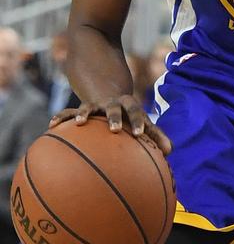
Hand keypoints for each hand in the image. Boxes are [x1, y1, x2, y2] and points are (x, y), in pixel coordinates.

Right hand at [50, 96, 172, 155]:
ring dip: (86, 114)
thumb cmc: (130, 115)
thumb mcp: (142, 122)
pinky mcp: (83, 108)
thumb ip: (156, 136)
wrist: (110, 91)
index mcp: (131, 108)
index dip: (140, 123)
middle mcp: (115, 105)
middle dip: (116, 117)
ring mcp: (98, 106)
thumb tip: (171, 152)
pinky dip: (62, 117)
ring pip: (91, 108)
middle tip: (115, 129)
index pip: (139, 114)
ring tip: (80, 122)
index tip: (140, 134)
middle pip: (117, 108)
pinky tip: (52, 125)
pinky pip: (70, 112)